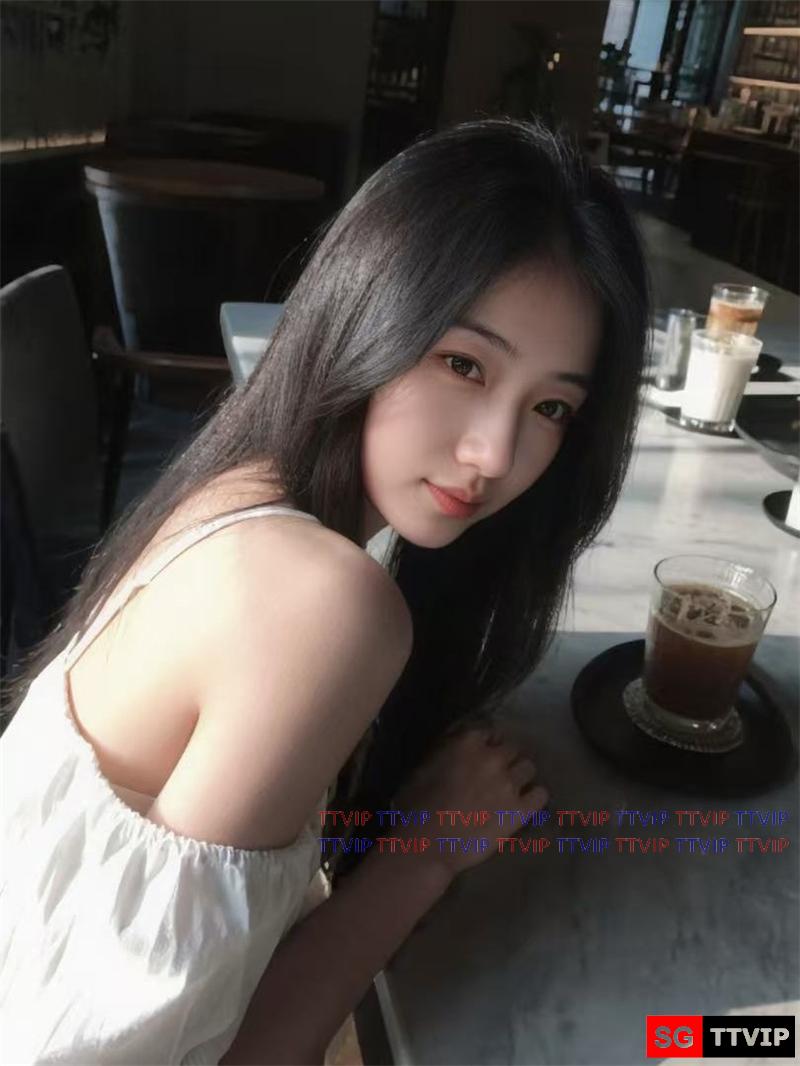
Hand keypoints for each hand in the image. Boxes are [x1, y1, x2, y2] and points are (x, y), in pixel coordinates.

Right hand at [391, 725, 548, 877]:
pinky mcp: (521, 810)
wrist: (427, 844)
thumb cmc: (415, 808)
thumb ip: (446, 752)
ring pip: (528, 768)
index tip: (480, 759)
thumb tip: (457, 752)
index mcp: (467, 743)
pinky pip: (540, 795)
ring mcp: (509, 783)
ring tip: (510, 791)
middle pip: (512, 749)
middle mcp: (492, 757)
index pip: (490, 734)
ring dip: (519, 777)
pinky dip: (534, 798)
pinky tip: (524, 805)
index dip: (486, 747)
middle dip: (504, 761)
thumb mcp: (424, 766)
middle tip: (494, 778)